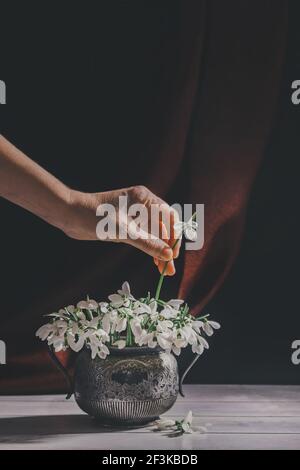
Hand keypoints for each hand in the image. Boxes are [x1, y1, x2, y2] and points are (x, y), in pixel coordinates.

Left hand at [65, 186, 180, 274]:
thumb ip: (147, 244)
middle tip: (169, 269)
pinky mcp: (127, 225)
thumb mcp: (123, 232)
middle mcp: (142, 204)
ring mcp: (135, 215)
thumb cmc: (95, 216)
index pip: (169, 217)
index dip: (174, 237)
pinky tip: (154, 262)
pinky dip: (149, 249)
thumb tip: (168, 256)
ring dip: (160, 251)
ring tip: (164, 271)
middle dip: (168, 247)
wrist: (70, 214)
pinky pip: (144, 237)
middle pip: (164, 227)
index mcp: (144, 198)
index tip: (173, 255)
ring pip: (154, 234)